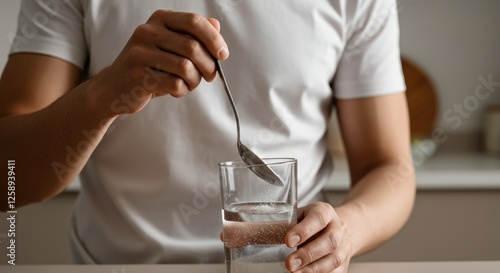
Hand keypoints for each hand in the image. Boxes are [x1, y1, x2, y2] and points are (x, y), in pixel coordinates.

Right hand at [94, 10, 228, 114]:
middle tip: (210, 76)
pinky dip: (182, 90)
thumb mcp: (170, 46)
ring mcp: (140, 52)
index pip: (194, 22)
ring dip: (195, 80)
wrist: (114, 88)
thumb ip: (193, 35)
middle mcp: (147, 31)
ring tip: (190, 84)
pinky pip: (174, 83)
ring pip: (186, 67)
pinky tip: (176, 90)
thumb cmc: (149, 67)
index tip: (223, 55)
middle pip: (193, 47)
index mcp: (159, 19)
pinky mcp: (137, 75)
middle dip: (208, 66)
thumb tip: (216, 25)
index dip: (214, 39)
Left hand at [285, 202, 351, 272]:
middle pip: (329, 241)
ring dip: (314, 269)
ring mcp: (344, 246)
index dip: (304, 230)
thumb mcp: (299, 216)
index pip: (317, 218)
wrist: (336, 229)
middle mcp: (338, 228)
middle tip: (290, 263)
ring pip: (334, 259)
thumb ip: (284, 224)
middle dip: (308, 254)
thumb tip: (254, 232)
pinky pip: (337, 271)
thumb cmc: (312, 222)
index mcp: (325, 212)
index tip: (288, 241)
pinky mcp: (345, 262)